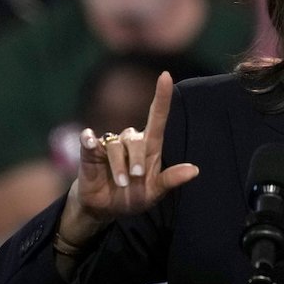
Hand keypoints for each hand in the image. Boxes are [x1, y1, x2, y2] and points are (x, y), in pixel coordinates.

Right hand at [60, 72, 198, 242]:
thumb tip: (195, 170)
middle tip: (135, 178)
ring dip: (118, 165)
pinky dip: (88, 140)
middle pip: (135, 139)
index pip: (157, 117)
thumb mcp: (155, 192)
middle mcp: (131, 142)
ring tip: (121, 184)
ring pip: (115, 145)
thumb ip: (171, 180)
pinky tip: (89, 141)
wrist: (106, 208)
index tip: (166, 76)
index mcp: (150, 147)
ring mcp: (110, 145)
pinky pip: (89, 141)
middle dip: (135, 159)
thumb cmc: (134, 196)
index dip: (161, 97)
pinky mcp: (91, 152)